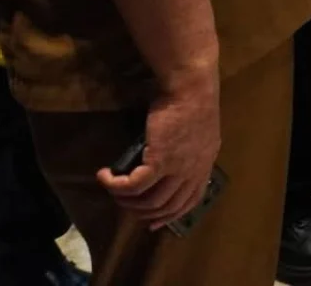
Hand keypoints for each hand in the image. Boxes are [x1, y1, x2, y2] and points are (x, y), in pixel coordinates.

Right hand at [96, 76, 220, 229]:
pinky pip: (134, 186)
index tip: (154, 223)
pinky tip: (105, 176)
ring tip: (113, 191)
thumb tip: (172, 160)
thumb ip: (190, 149)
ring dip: (127, 201)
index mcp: (205, 163)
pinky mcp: (160, 162)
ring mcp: (179, 168)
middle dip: (145, 214)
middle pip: (169, 207)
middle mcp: (194, 171)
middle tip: (126, 207)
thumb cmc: (191, 100)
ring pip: (151, 202)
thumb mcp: (198, 131)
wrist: (190, 86)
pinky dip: (116, 186)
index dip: (171, 215)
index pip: (190, 200)